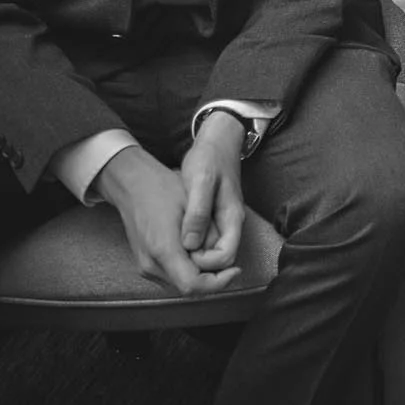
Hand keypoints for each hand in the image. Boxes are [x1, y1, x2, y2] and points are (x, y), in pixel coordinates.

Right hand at [95, 146, 241, 293]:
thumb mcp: (193, 206)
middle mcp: (151, 264)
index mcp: (163, 249)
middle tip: (228, 262)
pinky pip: (172, 275)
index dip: (217, 283)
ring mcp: (146, 266)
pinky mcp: (145, 264)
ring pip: (180, 283)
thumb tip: (222, 256)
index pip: (192, 285)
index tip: (233, 271)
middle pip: (188, 287)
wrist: (132, 186)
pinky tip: (196, 251)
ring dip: (200, 274)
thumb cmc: (161, 190)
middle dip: (211, 278)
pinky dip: (188, 269)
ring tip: (211, 252)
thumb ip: (208, 233)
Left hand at [180, 112, 247, 272]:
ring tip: (172, 244)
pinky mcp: (213, 219)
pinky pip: (205, 242)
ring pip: (211, 254)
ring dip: (192, 256)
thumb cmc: (210, 158)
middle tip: (174, 251)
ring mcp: (223, 223)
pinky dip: (190, 245)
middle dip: (197, 263)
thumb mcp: (201, 181)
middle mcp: (230, 225)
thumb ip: (198, 212)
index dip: (205, 263)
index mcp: (232, 218)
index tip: (184, 251)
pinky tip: (175, 235)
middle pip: (219, 262)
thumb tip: (190, 244)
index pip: (225, 257)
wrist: (217, 140)